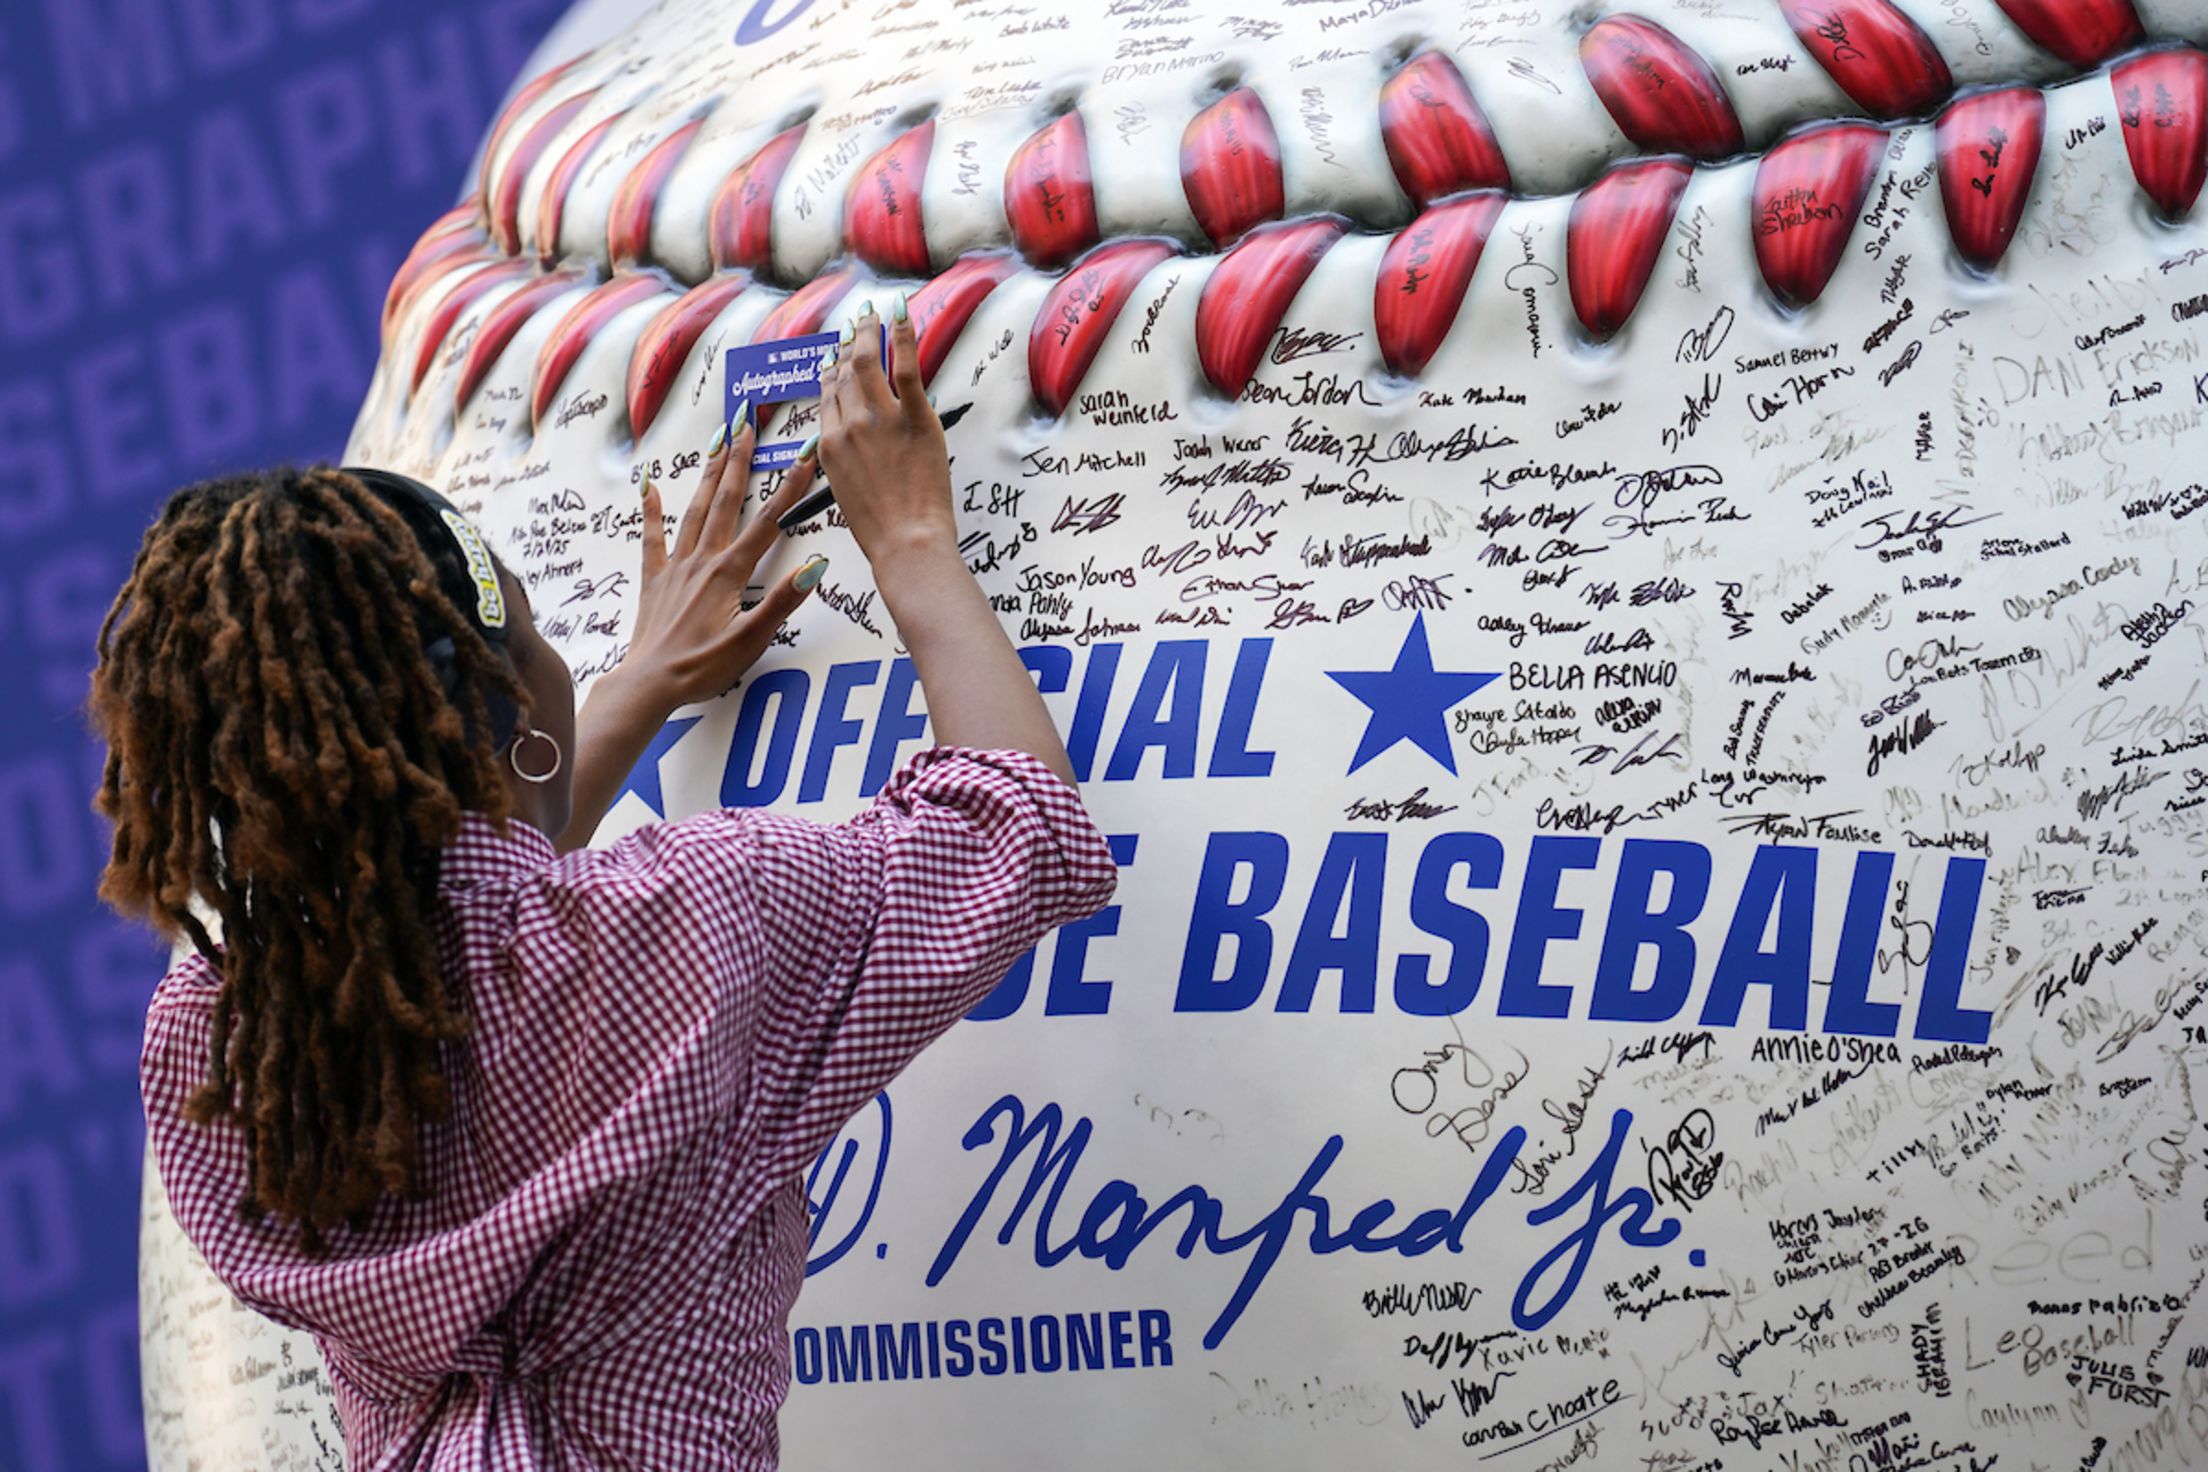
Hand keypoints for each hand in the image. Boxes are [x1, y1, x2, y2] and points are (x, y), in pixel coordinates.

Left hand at [619, 413, 826, 712]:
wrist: (649, 684)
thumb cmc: (701, 668)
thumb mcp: (751, 640)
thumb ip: (782, 602)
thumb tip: (813, 567)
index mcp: (729, 574)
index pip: (768, 522)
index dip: (791, 488)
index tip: (807, 456)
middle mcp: (702, 561)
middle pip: (726, 501)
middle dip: (740, 461)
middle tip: (747, 424)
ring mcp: (676, 568)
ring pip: (695, 510)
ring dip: (708, 475)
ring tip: (718, 442)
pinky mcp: (655, 581)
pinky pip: (653, 538)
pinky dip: (651, 510)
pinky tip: (649, 486)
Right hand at [817, 301, 956, 566]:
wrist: (906, 542)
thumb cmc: (881, 530)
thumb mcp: (846, 493)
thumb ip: (845, 461)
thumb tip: (849, 446)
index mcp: (829, 445)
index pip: (826, 396)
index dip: (830, 372)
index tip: (832, 357)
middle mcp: (848, 426)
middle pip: (843, 374)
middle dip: (846, 346)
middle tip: (854, 326)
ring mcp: (880, 419)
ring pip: (867, 363)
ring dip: (868, 332)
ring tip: (871, 314)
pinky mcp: (914, 418)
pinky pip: (904, 367)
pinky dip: (902, 336)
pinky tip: (901, 314)